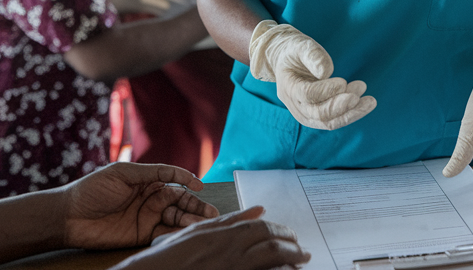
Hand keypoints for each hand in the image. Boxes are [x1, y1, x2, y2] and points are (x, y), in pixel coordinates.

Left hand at [60, 163, 218, 249]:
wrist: (70, 217)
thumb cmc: (92, 190)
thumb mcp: (121, 173)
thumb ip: (150, 173)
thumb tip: (174, 172)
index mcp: (146, 180)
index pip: (173, 178)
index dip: (187, 180)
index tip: (200, 185)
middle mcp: (150, 198)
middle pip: (179, 200)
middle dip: (196, 205)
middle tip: (211, 212)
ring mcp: (147, 216)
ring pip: (175, 217)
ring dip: (190, 220)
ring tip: (204, 223)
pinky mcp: (141, 234)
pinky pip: (163, 233)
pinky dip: (176, 233)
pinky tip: (186, 232)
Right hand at [116, 207, 309, 269]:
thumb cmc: (170, 256)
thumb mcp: (198, 232)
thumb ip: (230, 220)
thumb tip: (259, 208)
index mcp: (222, 235)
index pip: (261, 227)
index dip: (280, 230)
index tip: (290, 235)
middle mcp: (229, 251)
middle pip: (271, 243)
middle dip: (291, 246)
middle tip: (302, 251)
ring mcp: (232, 269)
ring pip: (271, 259)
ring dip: (291, 260)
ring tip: (301, 262)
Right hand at [250, 20, 375, 129]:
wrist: (288, 62)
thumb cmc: (296, 51)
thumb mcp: (301, 46)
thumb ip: (313, 55)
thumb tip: (326, 71)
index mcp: (288, 87)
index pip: (306, 94)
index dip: (325, 90)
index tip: (343, 81)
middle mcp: (295, 105)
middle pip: (318, 114)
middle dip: (341, 106)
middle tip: (360, 91)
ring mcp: (305, 114)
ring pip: (328, 122)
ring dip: (351, 113)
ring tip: (370, 101)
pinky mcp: (316, 117)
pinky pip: (334, 121)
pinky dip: (351, 114)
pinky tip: (365, 104)